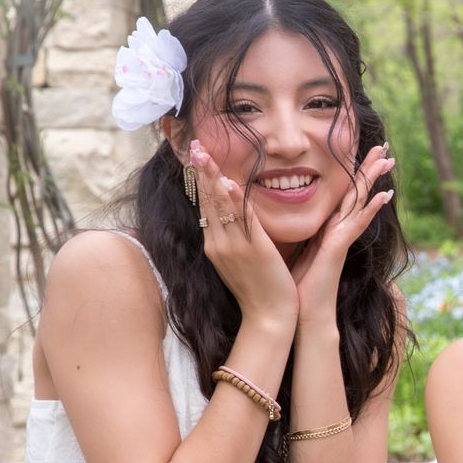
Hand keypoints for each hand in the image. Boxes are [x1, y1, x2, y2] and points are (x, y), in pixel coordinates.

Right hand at [189, 139, 296, 328]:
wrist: (268, 318)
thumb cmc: (258, 290)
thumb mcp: (238, 261)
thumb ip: (234, 238)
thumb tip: (231, 217)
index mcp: (214, 246)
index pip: (204, 206)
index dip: (200, 181)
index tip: (196, 156)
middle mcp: (218, 244)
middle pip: (206, 201)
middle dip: (200, 171)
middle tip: (194, 144)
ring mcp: (233, 247)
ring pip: (219, 206)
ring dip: (211, 177)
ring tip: (204, 152)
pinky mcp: (253, 250)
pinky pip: (242, 220)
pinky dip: (234, 200)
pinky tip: (228, 181)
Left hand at [288, 143, 395, 325]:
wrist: (298, 313)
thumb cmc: (292, 285)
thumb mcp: (290, 249)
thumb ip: (292, 231)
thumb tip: (276, 215)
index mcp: (325, 229)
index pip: (341, 194)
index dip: (352, 173)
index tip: (361, 152)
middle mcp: (337, 231)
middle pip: (355, 192)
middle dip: (369, 168)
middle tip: (384, 146)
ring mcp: (340, 239)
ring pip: (359, 202)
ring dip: (374, 180)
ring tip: (388, 158)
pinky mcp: (338, 248)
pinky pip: (356, 224)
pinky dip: (370, 209)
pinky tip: (384, 195)